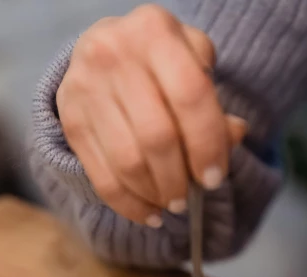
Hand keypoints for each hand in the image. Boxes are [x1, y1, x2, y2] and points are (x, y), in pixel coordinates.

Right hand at [56, 5, 246, 226]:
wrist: (103, 50)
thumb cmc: (159, 63)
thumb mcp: (192, 64)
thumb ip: (214, 101)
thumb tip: (235, 135)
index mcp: (154, 32)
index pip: (190, 96)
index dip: (207, 144)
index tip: (214, 177)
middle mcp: (114, 53)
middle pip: (157, 136)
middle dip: (179, 178)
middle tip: (190, 197)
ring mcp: (86, 88)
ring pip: (128, 162)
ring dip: (156, 194)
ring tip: (171, 203)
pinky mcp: (71, 120)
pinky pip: (103, 178)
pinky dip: (130, 205)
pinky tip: (149, 214)